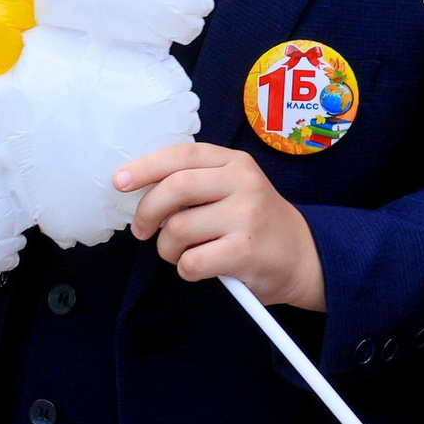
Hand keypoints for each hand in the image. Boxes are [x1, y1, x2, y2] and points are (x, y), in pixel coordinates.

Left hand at [117, 143, 324, 310]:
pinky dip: (185, 269)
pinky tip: (200, 267)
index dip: (146, 166)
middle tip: (142, 230)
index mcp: (235, 163)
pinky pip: (191, 262)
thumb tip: (142, 190)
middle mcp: (243, 182)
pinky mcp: (245, 251)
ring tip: (180, 253)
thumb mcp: (235, 189)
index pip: (183, 154)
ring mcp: (246, 216)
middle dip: (148, 212)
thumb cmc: (257, 223)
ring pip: (178, 229)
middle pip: (175, 188)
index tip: (119, 181)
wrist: (304, 256)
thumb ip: (199, 182)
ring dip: (167, 248)